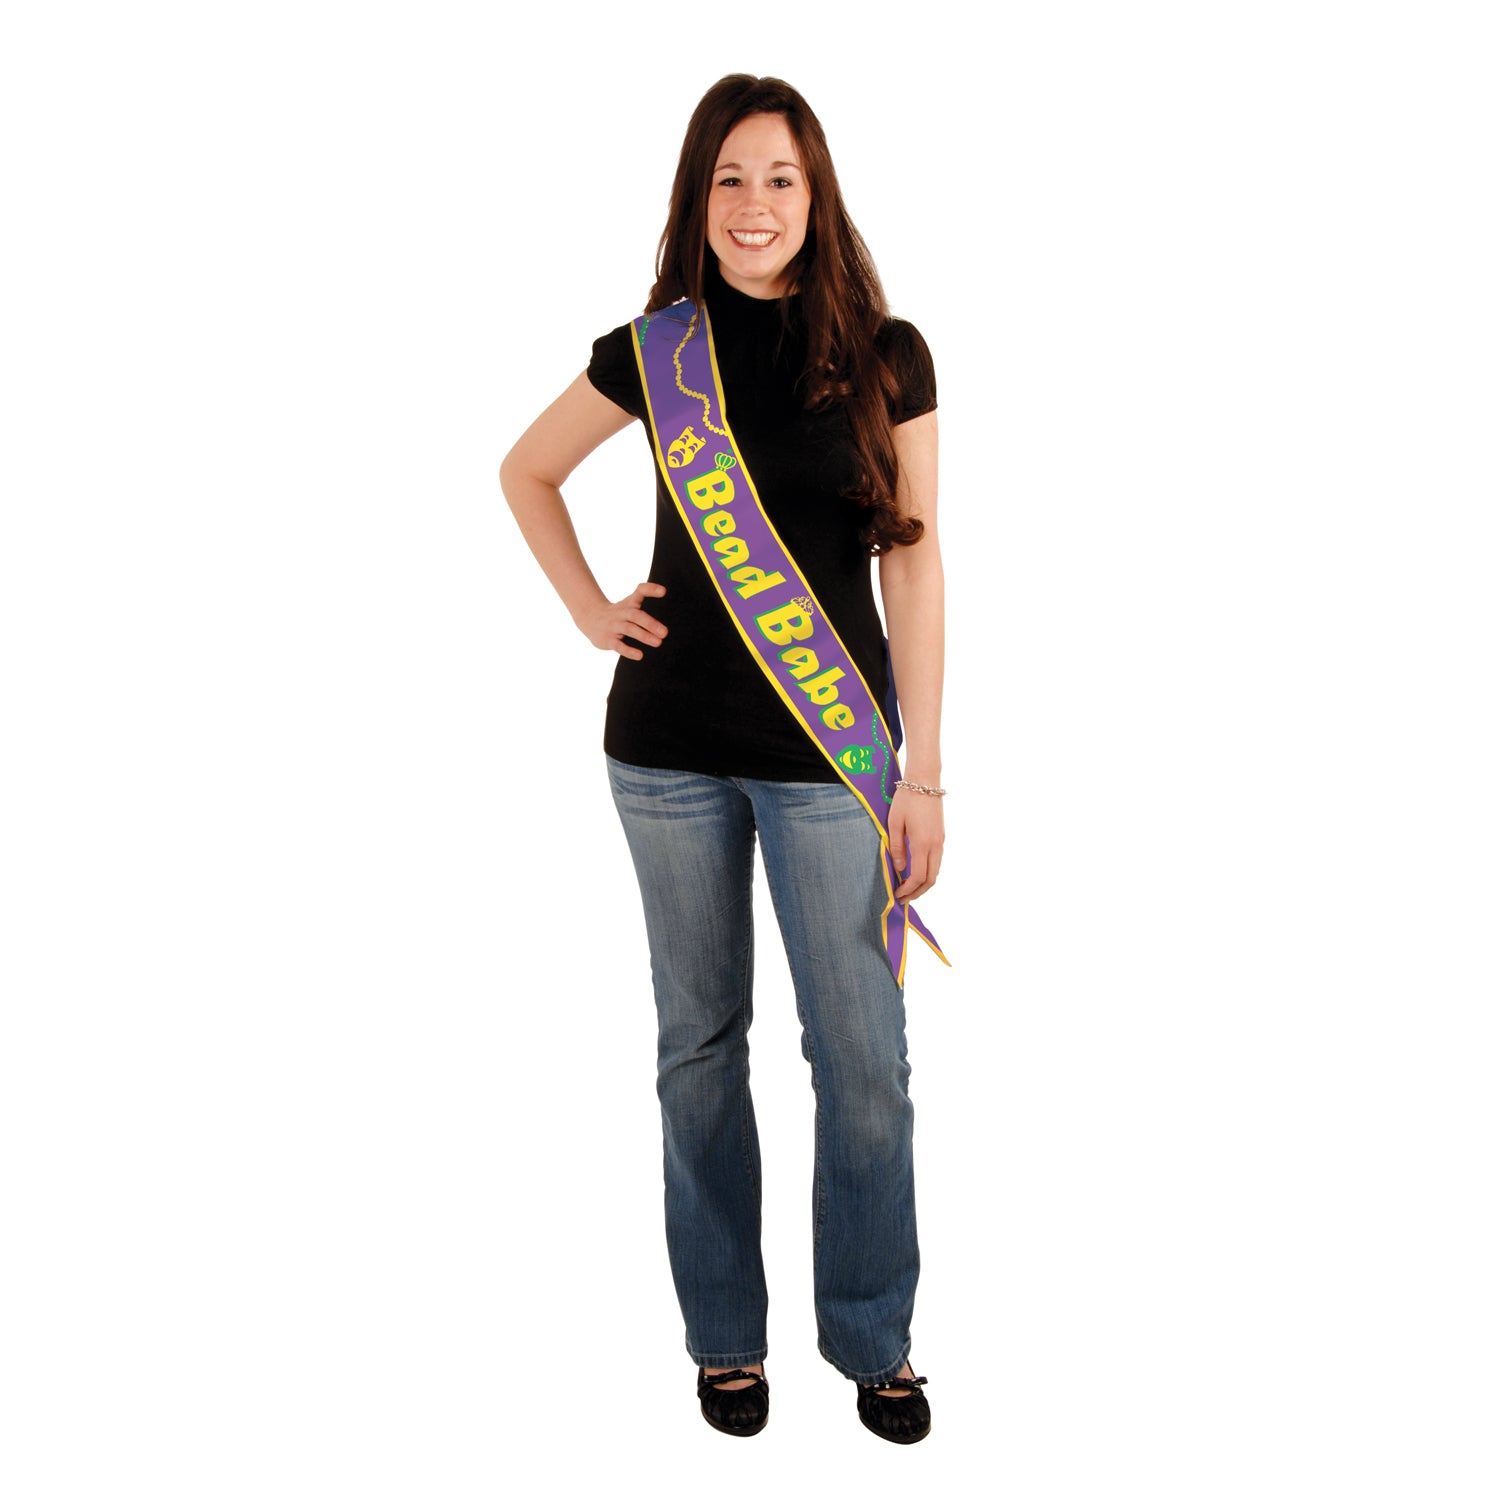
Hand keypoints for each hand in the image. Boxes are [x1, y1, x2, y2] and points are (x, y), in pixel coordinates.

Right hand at [576, 582, 667, 659]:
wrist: (590, 618)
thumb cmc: (619, 613)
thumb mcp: (631, 603)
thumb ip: (648, 602)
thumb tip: (671, 614)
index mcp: (629, 603)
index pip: (640, 591)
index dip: (651, 589)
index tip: (663, 591)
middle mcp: (622, 613)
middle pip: (636, 615)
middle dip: (650, 623)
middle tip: (665, 632)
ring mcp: (614, 626)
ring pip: (629, 629)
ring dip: (644, 635)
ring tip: (658, 642)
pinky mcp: (608, 639)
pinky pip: (618, 645)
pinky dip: (629, 650)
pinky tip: (640, 655)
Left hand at [889, 785, 943, 901]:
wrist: (925, 780)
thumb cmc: (906, 799)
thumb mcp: (894, 823)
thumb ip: (897, 847)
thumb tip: (900, 868)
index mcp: (922, 843)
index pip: (918, 877)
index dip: (908, 889)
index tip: (897, 895)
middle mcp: (935, 845)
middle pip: (931, 879)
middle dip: (918, 892)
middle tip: (904, 899)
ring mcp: (941, 840)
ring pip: (936, 871)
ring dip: (924, 884)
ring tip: (909, 889)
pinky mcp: (941, 835)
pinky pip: (937, 861)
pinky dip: (928, 872)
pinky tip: (917, 872)